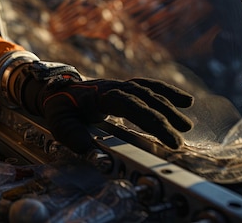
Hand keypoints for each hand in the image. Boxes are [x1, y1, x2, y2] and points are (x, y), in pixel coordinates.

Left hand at [40, 77, 193, 153]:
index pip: (130, 104)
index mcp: (100, 95)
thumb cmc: (59, 108)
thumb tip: (94, 155)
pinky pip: (148, 87)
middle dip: (163, 118)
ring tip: (187, 125)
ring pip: (149, 91)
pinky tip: (185, 101)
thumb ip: (74, 138)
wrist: (55, 90)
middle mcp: (113, 87)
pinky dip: (167, 91)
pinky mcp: (124, 89)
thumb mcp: (59, 123)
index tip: (168, 138)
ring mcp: (120, 86)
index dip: (151, 119)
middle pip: (144, 98)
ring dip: (170, 105)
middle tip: (179, 140)